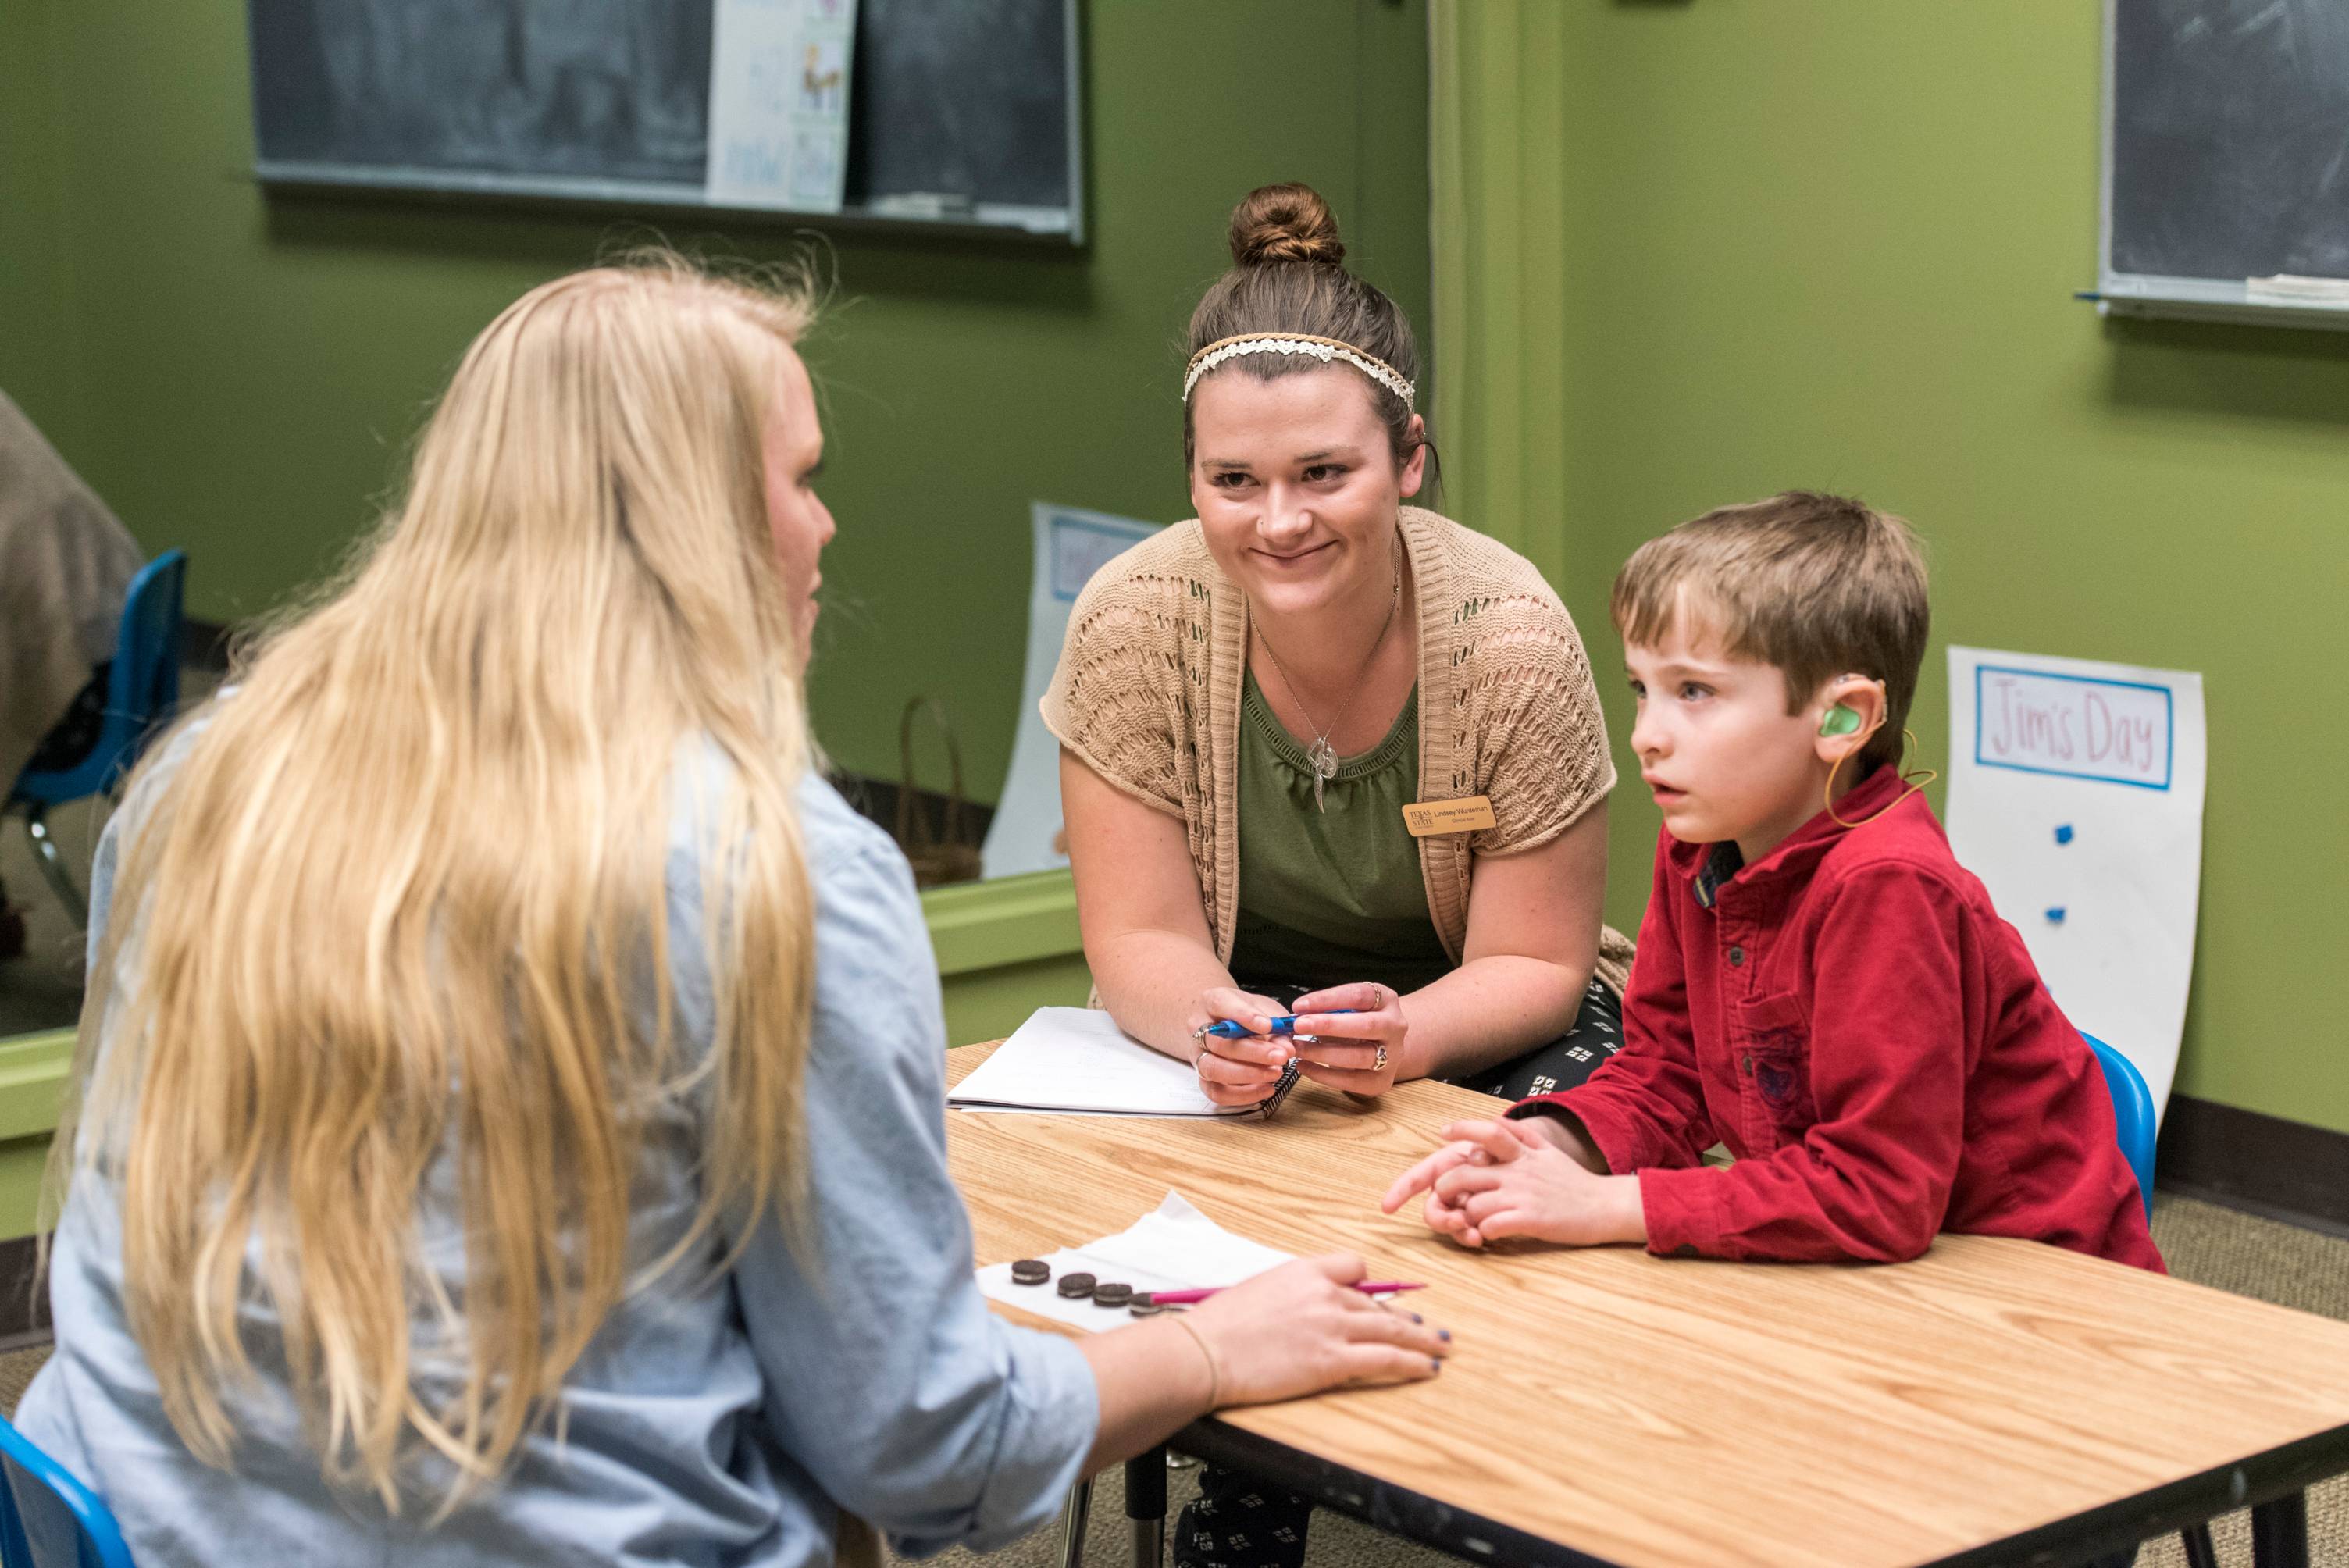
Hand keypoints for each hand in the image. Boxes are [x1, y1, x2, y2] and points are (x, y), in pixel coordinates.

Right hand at [1183, 1254, 1450, 1405]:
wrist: (1204, 1352)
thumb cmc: (1218, 1326)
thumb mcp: (1257, 1291)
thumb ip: (1289, 1294)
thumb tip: (1302, 1309)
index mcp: (1304, 1270)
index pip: (1354, 1266)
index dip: (1368, 1285)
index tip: (1377, 1298)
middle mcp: (1324, 1293)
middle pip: (1377, 1303)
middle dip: (1407, 1318)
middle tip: (1429, 1327)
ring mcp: (1332, 1326)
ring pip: (1393, 1328)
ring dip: (1423, 1338)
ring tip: (1441, 1346)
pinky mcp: (1332, 1361)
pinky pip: (1386, 1358)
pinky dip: (1414, 1363)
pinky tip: (1429, 1368)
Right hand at [1187, 987, 1291, 1106]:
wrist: (1221, 1025)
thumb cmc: (1245, 1016)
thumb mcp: (1264, 1010)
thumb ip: (1277, 1026)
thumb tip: (1287, 1048)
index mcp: (1211, 1001)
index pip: (1221, 1004)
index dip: (1244, 1016)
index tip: (1268, 1025)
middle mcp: (1198, 1028)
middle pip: (1219, 1042)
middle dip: (1253, 1052)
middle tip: (1281, 1056)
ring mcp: (1198, 1054)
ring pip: (1213, 1069)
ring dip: (1247, 1075)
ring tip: (1276, 1073)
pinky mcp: (1203, 1078)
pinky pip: (1217, 1092)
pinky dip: (1243, 1095)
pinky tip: (1267, 1088)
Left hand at [1286, 980, 1407, 1096]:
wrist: (1384, 1047)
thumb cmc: (1356, 1021)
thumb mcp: (1347, 1008)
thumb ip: (1326, 1009)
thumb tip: (1296, 1015)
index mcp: (1386, 1000)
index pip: (1359, 995)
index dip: (1328, 999)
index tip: (1299, 1006)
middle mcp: (1396, 1026)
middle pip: (1366, 1025)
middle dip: (1329, 1025)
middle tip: (1298, 1026)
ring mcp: (1393, 1056)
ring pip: (1360, 1056)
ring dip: (1323, 1053)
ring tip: (1297, 1049)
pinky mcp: (1382, 1081)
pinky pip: (1351, 1081)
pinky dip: (1323, 1075)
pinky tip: (1303, 1066)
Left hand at [1381, 1117, 1644, 1248]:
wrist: (1606, 1206)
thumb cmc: (1574, 1181)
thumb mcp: (1549, 1150)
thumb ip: (1522, 1135)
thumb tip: (1495, 1121)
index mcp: (1523, 1152)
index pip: (1487, 1130)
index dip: (1461, 1128)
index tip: (1444, 1132)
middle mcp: (1518, 1170)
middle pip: (1463, 1174)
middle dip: (1447, 1188)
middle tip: (1449, 1198)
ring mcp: (1523, 1195)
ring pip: (1472, 1205)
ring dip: (1467, 1216)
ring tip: (1476, 1221)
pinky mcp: (1530, 1220)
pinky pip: (1491, 1226)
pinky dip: (1485, 1232)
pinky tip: (1493, 1232)